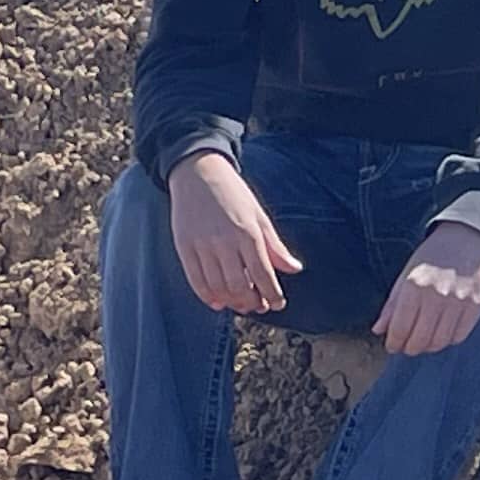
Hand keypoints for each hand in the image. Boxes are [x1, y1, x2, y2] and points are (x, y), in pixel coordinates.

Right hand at [169, 154, 300, 315]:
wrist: (198, 172)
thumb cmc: (234, 194)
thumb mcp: (259, 215)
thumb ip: (275, 245)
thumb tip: (294, 268)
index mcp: (248, 232)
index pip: (263, 273)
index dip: (272, 294)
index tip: (277, 304)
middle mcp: (225, 241)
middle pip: (239, 286)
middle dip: (251, 302)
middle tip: (258, 306)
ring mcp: (202, 245)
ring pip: (218, 287)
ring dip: (231, 302)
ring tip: (241, 304)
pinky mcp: (184, 247)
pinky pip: (195, 280)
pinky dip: (207, 296)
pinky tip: (218, 302)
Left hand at [375, 222, 479, 357]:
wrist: (467, 238)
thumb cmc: (432, 257)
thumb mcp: (406, 275)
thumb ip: (392, 305)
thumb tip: (378, 330)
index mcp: (414, 287)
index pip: (400, 328)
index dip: (394, 342)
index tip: (392, 346)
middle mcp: (436, 296)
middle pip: (420, 339)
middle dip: (410, 348)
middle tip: (407, 347)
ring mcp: (459, 302)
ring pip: (440, 341)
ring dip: (429, 346)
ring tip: (425, 341)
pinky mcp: (477, 306)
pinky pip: (459, 336)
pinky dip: (448, 340)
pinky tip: (443, 332)